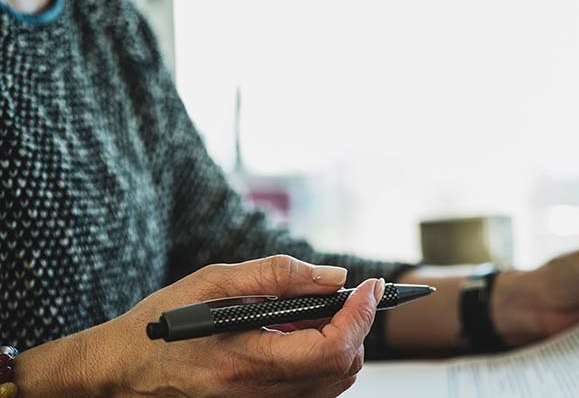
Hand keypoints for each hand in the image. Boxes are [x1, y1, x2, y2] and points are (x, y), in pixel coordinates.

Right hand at [16, 255, 384, 397]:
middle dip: (358, 327)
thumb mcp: (213, 282)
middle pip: (342, 369)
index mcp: (246, 362)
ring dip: (342, 342)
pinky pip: (313, 389)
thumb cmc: (162, 324)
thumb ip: (277, 275)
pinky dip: (322, 358)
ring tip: (319, 312)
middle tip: (349, 295)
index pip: (331, 348)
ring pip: (334, 383)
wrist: (124, 370)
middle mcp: (259, 394)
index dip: (361, 316)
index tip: (371, 287)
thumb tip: (334, 276)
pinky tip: (301, 334)